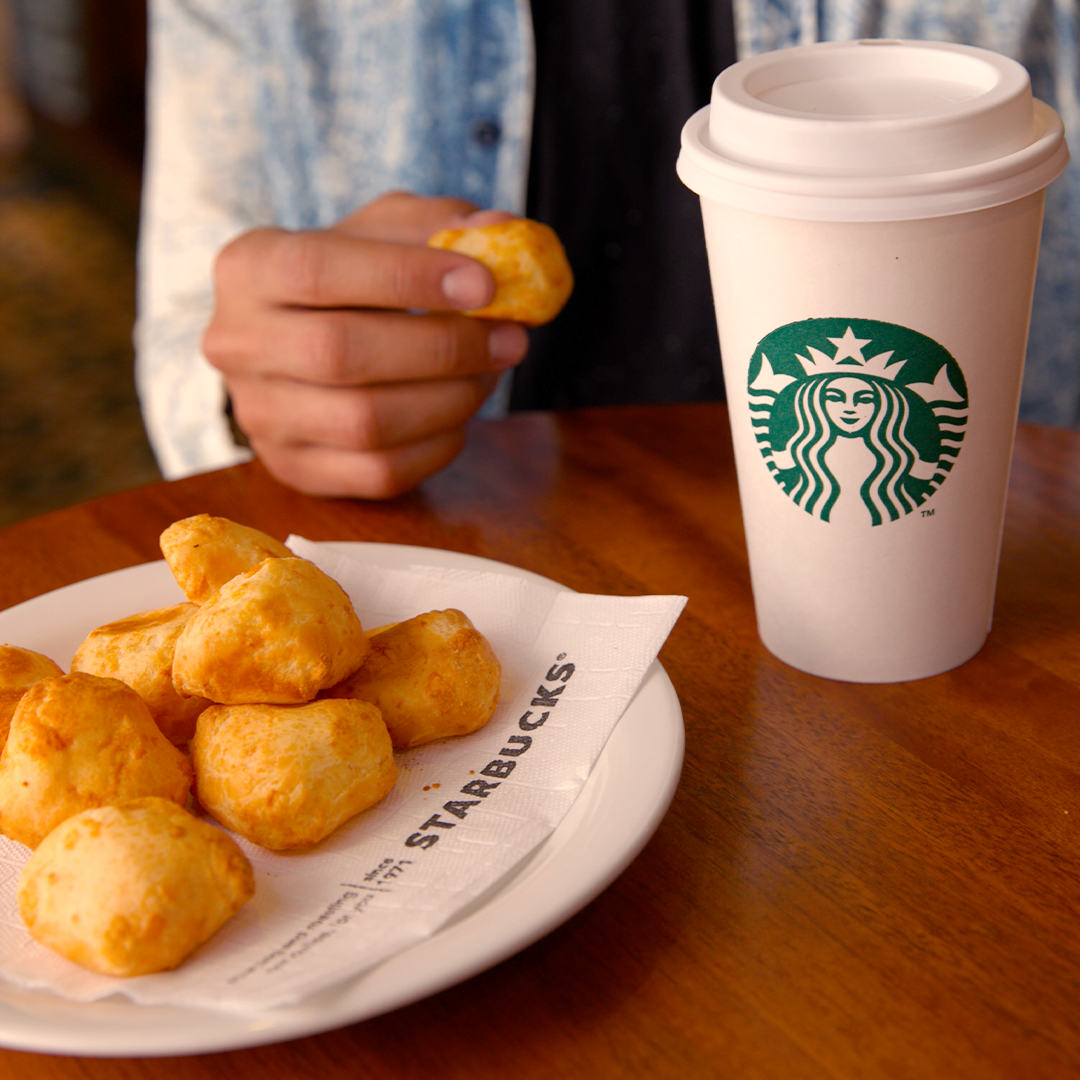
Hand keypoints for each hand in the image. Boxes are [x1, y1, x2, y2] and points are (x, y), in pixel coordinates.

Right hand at [202, 192, 528, 497]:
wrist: (300, 345)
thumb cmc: (350, 281)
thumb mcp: (383, 232)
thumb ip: (437, 225)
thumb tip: (501, 231)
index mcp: (249, 268)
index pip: (320, 271)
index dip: (408, 278)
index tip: (485, 285)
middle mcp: (238, 345)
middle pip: (341, 354)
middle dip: (443, 348)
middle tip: (509, 339)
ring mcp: (261, 416)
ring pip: (364, 423)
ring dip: (449, 400)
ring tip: (489, 374)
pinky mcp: (295, 469)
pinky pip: (379, 472)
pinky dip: (437, 445)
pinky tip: (459, 415)